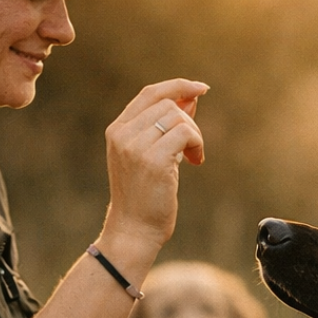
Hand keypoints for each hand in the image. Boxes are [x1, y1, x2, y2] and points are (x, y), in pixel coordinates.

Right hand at [97, 78, 207, 266]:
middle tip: (193, 148)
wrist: (133, 231)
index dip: (177, 86)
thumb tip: (191, 97)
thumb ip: (166, 126)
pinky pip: (186, 133)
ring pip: (178, 117)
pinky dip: (197, 143)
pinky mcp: (153, 159)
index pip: (149, 94)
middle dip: (189, 121)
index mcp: (117, 130)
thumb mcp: (151, 155)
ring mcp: (136, 146)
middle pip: (168, 104)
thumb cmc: (144, 198)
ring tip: (193, 157)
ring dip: (194, 135)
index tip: (200, 89)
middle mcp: (123, 134)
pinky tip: (195, 161)